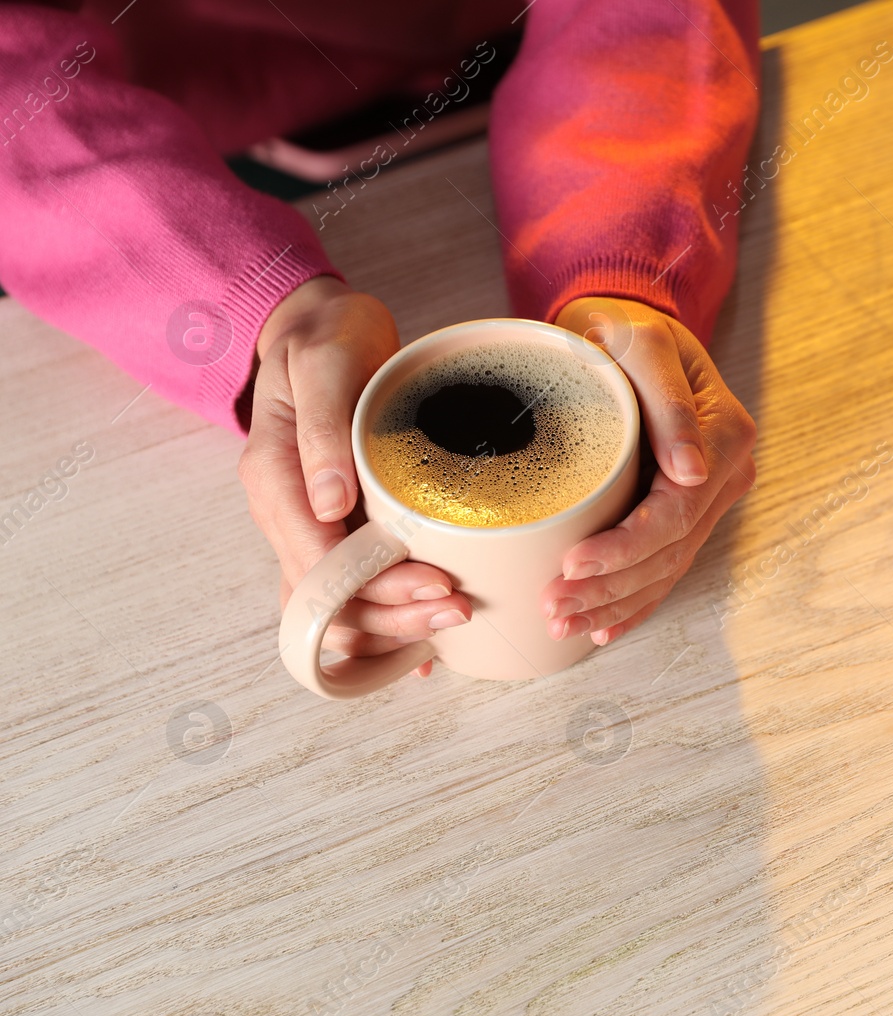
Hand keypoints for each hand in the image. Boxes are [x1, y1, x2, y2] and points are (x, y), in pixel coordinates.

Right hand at [238, 277, 472, 675]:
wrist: (320, 328)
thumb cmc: (326, 340)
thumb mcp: (326, 364)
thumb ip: (323, 430)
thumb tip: (329, 503)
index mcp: (274, 479)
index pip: (316, 561)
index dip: (376, 585)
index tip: (436, 584)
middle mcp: (285, 513)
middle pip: (328, 597)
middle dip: (394, 616)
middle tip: (458, 609)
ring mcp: (309, 525)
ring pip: (339, 606)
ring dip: (394, 626)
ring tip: (454, 620)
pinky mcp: (336, 528)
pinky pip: (352, 591)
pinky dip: (385, 623)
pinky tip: (423, 649)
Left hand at [541, 297, 755, 644]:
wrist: (630, 327)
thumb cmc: (627, 329)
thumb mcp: (643, 344)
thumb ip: (668, 401)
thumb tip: (692, 472)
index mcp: (724, 436)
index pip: (675, 512)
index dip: (625, 548)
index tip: (572, 565)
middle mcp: (725, 474)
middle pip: (668, 551)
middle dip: (609, 589)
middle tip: (552, 609)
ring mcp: (709, 498)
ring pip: (664, 569)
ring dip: (614, 604)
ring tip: (560, 626)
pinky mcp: (685, 512)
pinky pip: (664, 568)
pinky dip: (634, 602)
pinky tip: (603, 629)